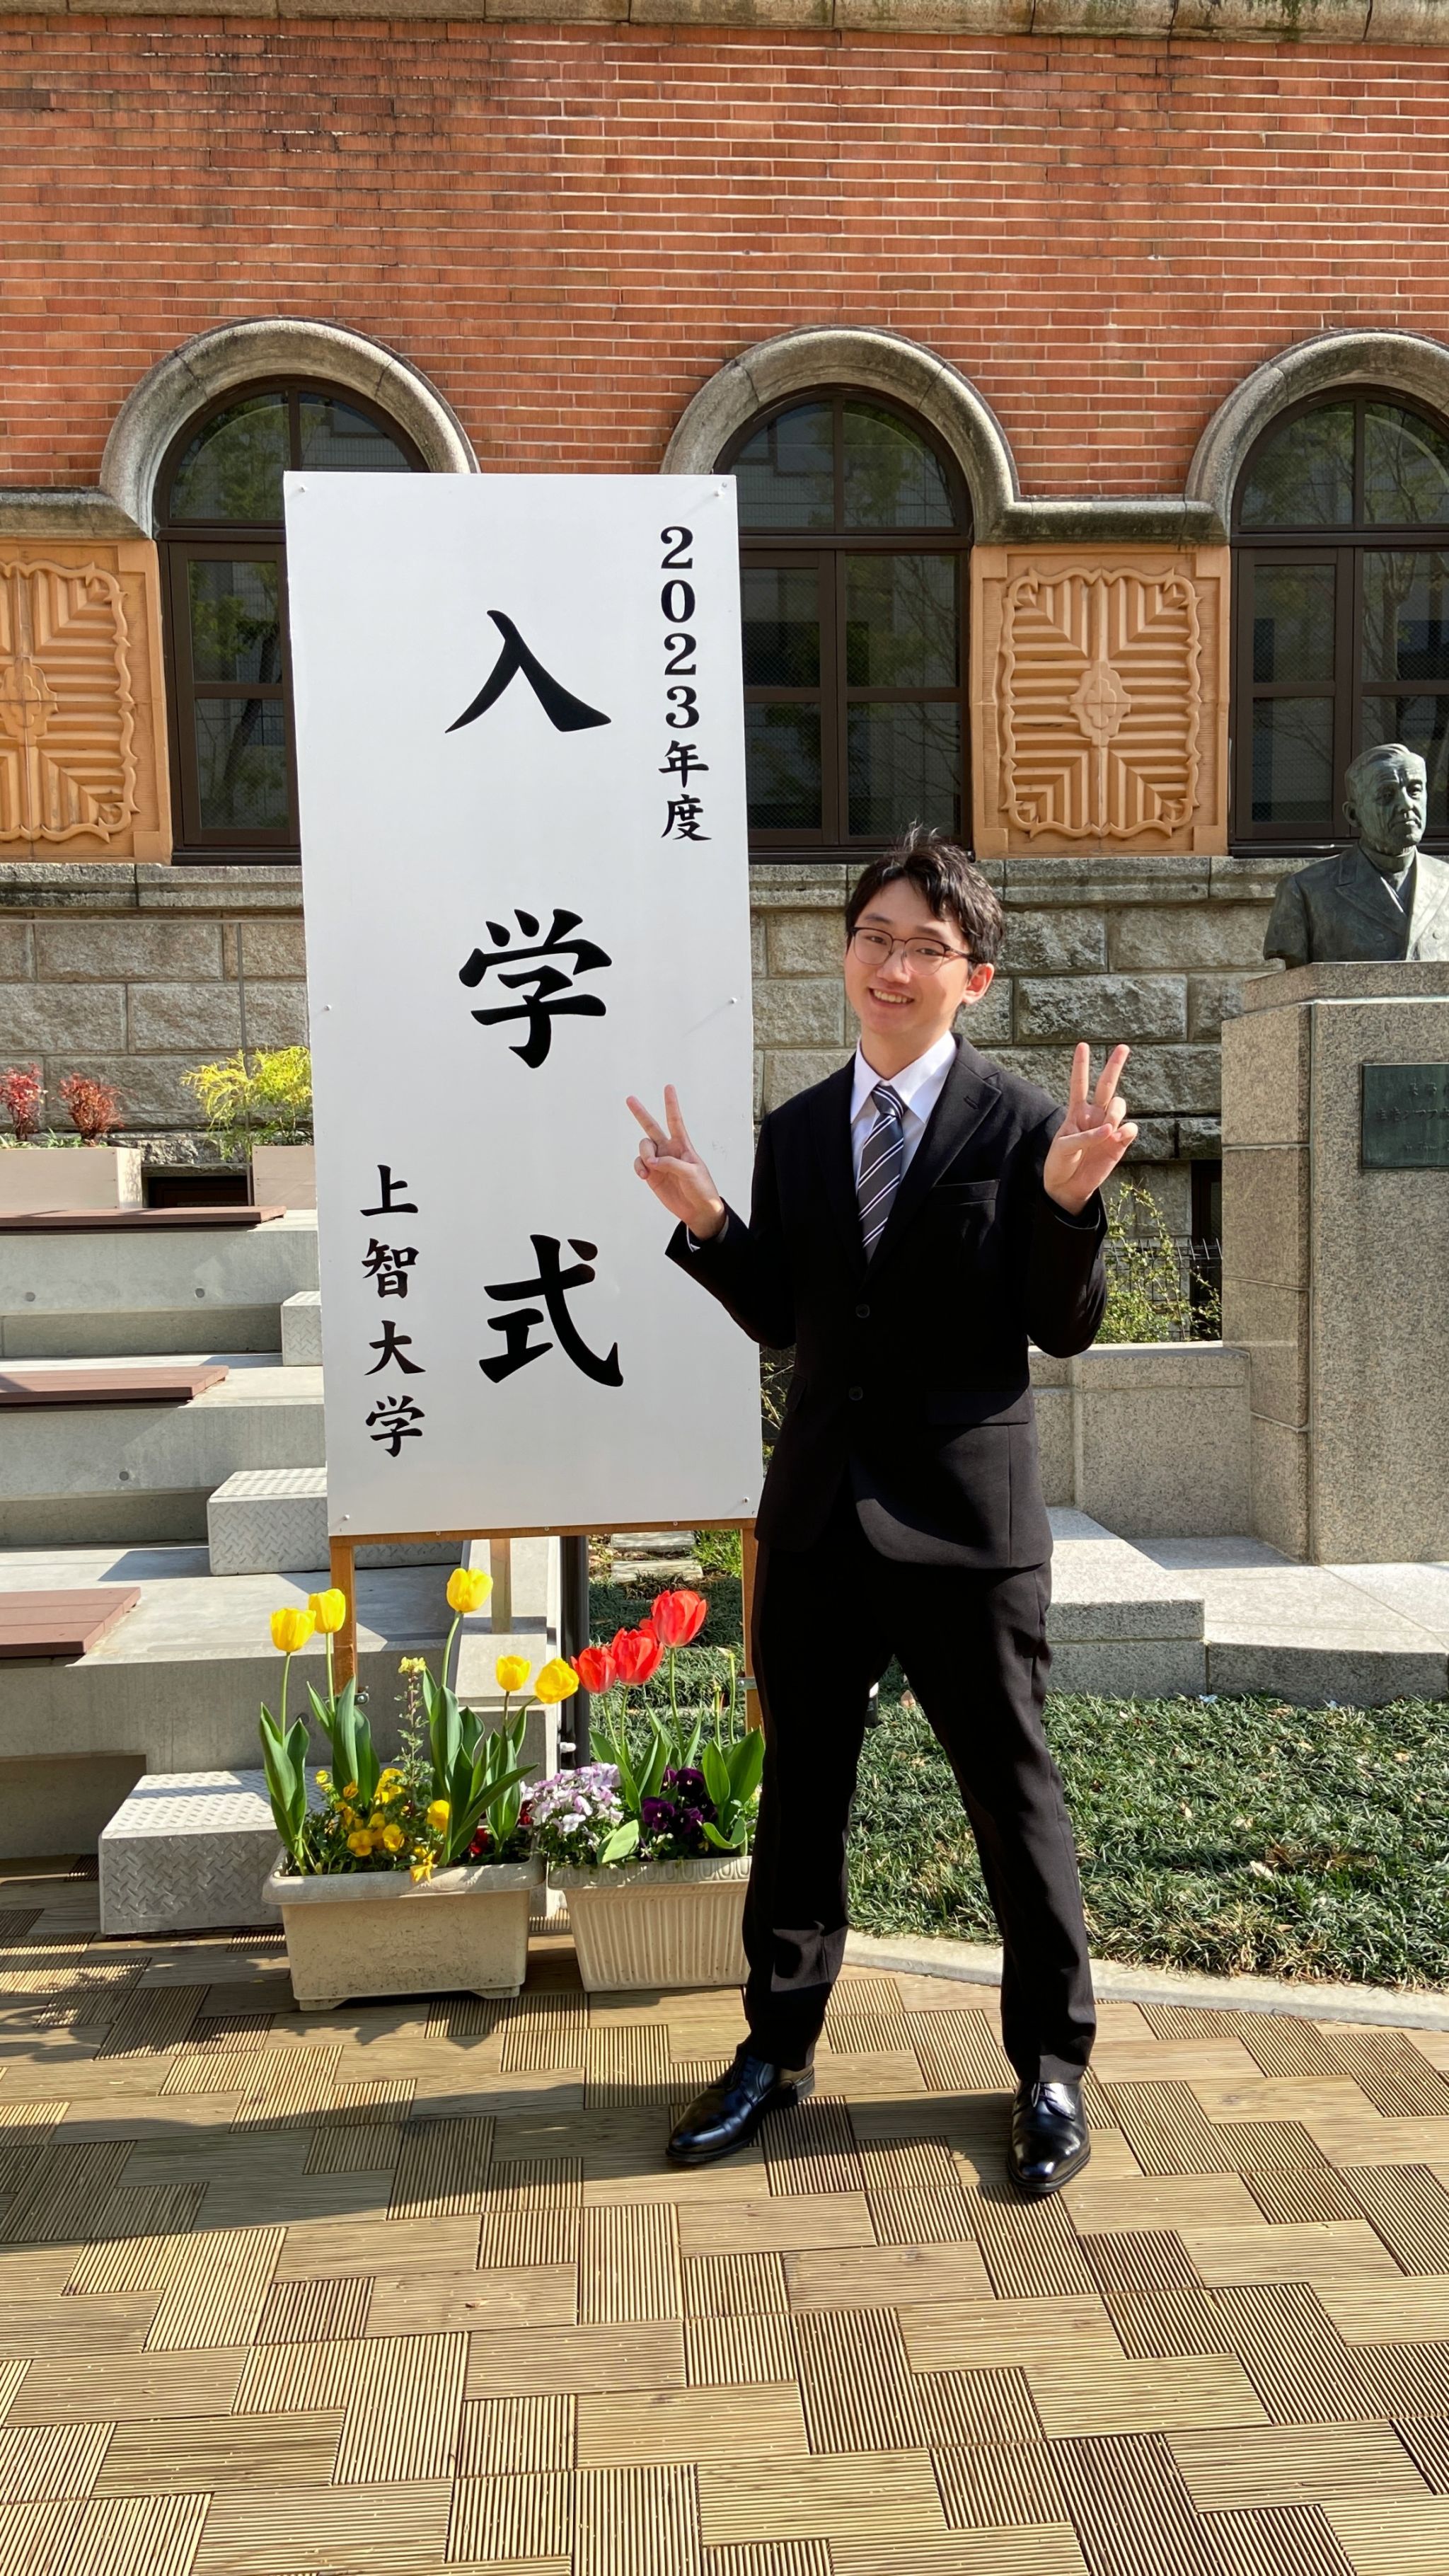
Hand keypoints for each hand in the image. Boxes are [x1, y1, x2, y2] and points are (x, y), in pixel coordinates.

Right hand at [627, 1086, 726, 1238]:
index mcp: (683, 1146)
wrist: (698, 1210)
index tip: (668, 1087)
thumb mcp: (692, 1173)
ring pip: (643, 1147)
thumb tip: (652, 1161)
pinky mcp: (652, 1175)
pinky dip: (639, 1167)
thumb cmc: (702, 1189)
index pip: (675, 1121)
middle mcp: (669, 1150)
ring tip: (650, 1167)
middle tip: (630, 1099)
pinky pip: (640, 1164)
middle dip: (640, 1113)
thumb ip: (672, 1163)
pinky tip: (645, 1174)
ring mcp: (659, 1162)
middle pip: (652, 1128)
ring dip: (644, 1154)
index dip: (671, 1104)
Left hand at [1043, 1043, 1137, 1215]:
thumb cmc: (1061, 1163)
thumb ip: (1085, 1136)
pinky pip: (1130, 1129)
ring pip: (1119, 1105)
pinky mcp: (1120, 1143)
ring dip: (1115, 1112)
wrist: (1068, 1187)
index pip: (1079, 1084)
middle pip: (1106, 1085)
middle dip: (1114, 1065)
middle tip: (1123, 1047)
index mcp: (1076, 1112)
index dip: (1081, 1065)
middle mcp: (1094, 1115)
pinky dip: (1125, 1131)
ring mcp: (1109, 1127)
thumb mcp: (1063, 1148)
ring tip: (1108, 1129)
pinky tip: (1117, 1138)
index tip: (1083, 1045)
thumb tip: (1111, 1130)